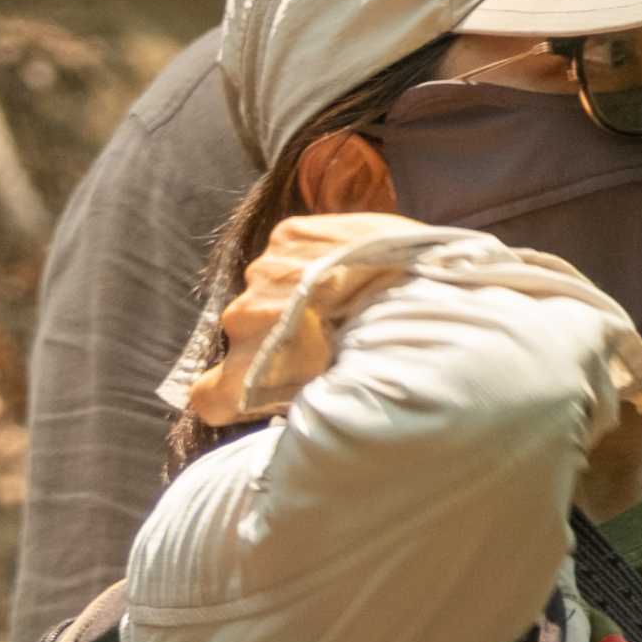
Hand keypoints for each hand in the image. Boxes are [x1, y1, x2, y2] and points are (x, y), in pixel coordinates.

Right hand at [182, 209, 431, 426]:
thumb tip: (306, 406)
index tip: (264, 395)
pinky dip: (310, 260)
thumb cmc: (395, 362)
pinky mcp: (289, 235)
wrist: (432, 295)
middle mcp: (242, 320)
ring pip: (267, 289)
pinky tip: (347, 268)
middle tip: (330, 342)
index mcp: (250, 370)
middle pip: (246, 335)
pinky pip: (288, 251)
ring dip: (295, 297)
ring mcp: (264, 273)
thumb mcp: (344, 403)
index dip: (234, 397)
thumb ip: (305, 403)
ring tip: (345, 302)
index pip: (209, 396)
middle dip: (278, 339)